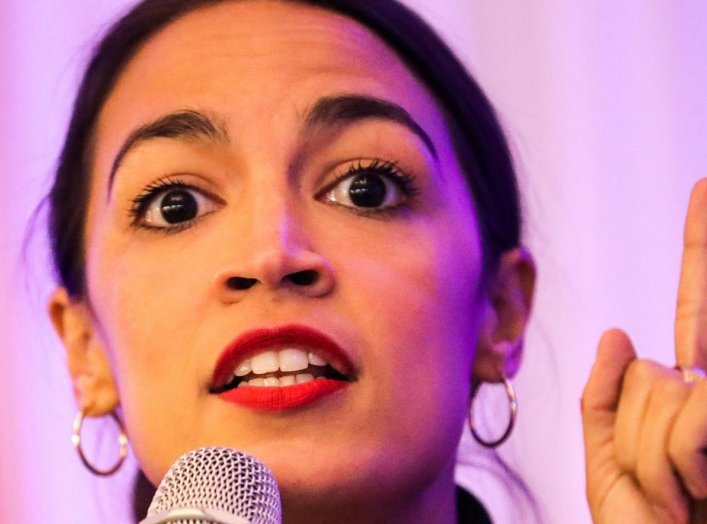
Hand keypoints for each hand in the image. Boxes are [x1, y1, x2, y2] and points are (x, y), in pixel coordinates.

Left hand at [582, 179, 706, 522]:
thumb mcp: (614, 470)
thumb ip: (607, 402)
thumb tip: (620, 331)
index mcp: (688, 397)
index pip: (696, 310)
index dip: (701, 248)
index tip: (703, 187)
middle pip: (648, 368)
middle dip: (641, 442)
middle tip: (673, 502)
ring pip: (661, 389)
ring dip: (653, 463)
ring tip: (686, 504)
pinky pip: (689, 415)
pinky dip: (674, 468)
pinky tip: (698, 497)